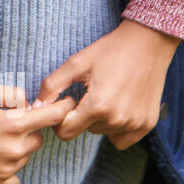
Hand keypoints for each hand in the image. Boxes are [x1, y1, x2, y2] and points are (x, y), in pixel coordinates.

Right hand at [0, 83, 75, 183]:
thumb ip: (11, 94)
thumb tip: (29, 103)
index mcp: (13, 125)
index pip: (53, 116)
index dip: (63, 108)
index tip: (68, 105)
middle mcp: (14, 151)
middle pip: (37, 139)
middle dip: (24, 131)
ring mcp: (4, 172)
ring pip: (23, 158)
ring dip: (12, 150)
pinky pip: (13, 179)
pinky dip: (5, 171)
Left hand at [35, 19, 180, 149]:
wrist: (147, 44)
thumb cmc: (109, 51)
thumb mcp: (76, 63)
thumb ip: (52, 86)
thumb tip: (36, 107)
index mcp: (98, 106)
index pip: (66, 132)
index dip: (61, 117)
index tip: (69, 100)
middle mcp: (118, 120)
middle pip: (85, 131)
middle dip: (81, 116)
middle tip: (90, 92)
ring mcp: (135, 124)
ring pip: (102, 133)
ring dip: (99, 120)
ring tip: (106, 94)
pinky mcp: (147, 125)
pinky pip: (122, 140)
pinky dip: (116, 128)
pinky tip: (118, 107)